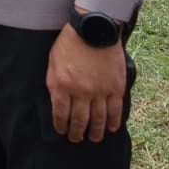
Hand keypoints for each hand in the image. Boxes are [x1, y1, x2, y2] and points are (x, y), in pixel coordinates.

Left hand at [46, 23, 126, 142]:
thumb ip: (54, 84)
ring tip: (94, 138)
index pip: (60, 114)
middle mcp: (80, 92)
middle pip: (79, 121)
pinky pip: (115, 111)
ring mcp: (99, 91)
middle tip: (76, 139)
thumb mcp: (52, 63)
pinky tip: (111, 128)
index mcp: (61, 85)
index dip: (61, 126)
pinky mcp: (115, 88)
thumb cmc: (69, 44)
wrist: (93, 30)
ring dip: (96, 132)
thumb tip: (57, 104)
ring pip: (98, 120)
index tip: (62, 131)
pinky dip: (114, 122)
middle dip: (77, 133)